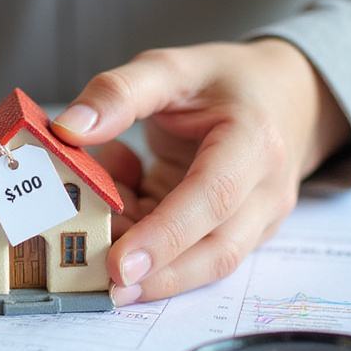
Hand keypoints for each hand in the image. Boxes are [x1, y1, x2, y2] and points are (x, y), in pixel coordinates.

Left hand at [51, 39, 350, 304]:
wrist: (284, 96)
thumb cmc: (227, 82)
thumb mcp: (170, 68)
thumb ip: (118, 93)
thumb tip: (66, 129)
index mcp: (254, 141)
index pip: (212, 198)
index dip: (164, 235)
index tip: (118, 263)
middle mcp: (264, 190)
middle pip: (216, 250)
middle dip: (156, 274)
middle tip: (99, 281)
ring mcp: (257, 220)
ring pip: (203, 263)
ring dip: (146, 261)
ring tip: (99, 235)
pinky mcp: (238, 236)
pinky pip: (189, 254)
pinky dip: (147, 241)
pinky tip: (122, 205)